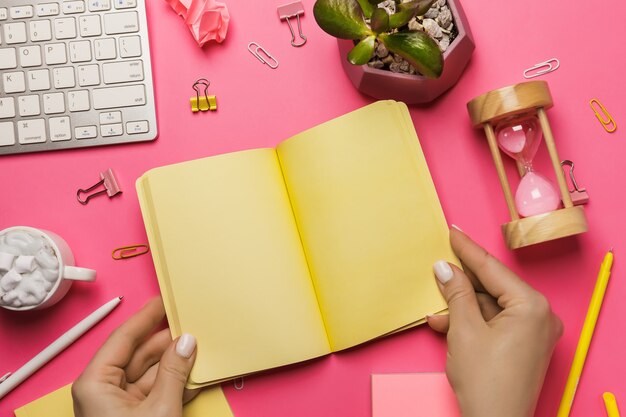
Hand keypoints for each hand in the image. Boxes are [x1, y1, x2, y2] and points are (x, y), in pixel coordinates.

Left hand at [73, 297, 197, 416]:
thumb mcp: (159, 410)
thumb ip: (173, 373)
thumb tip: (185, 343)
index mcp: (95, 384)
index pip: (123, 338)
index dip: (145, 316)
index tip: (162, 301)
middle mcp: (102, 391)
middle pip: (138, 354)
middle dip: (166, 342)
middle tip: (189, 325)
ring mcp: (117, 405)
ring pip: (149, 373)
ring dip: (174, 364)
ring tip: (198, 349)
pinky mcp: (131, 415)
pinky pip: (153, 391)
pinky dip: (173, 383)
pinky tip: (193, 375)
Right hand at [427, 227, 562, 416]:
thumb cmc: (485, 382)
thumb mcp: (464, 330)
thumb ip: (456, 293)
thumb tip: (446, 268)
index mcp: (532, 306)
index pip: (493, 269)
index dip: (468, 249)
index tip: (453, 231)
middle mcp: (540, 316)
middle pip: (493, 287)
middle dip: (462, 284)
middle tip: (440, 267)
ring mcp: (534, 332)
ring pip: (491, 306)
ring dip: (462, 308)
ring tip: (436, 311)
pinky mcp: (525, 345)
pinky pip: (496, 322)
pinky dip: (472, 323)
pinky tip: (446, 325)